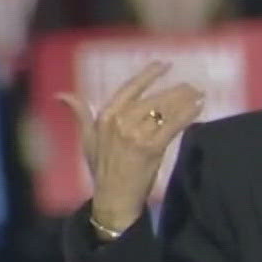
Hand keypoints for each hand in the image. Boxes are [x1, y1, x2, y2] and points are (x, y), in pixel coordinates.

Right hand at [57, 60, 204, 232]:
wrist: (113, 197)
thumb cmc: (102, 168)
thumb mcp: (87, 138)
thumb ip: (80, 113)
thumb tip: (61, 95)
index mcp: (106, 116)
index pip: (130, 87)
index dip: (149, 74)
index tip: (164, 64)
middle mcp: (120, 121)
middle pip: (153, 98)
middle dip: (176, 91)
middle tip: (193, 86)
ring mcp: (136, 134)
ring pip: (165, 110)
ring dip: (185, 100)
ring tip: (199, 94)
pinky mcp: (152, 148)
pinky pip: (173, 125)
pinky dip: (188, 114)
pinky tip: (198, 108)